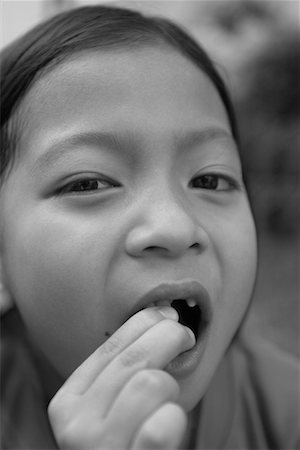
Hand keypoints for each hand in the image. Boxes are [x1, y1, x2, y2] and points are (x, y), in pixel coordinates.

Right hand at [48, 306, 194, 448]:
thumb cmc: (124, 442)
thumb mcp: (109, 406)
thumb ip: (122, 369)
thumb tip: (164, 316)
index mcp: (68, 402)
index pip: (109, 346)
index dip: (145, 322)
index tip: (169, 316)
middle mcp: (75, 425)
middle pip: (134, 359)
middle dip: (169, 338)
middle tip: (186, 337)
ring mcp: (100, 449)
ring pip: (150, 383)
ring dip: (170, 388)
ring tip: (168, 404)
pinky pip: (163, 424)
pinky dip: (175, 417)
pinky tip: (171, 422)